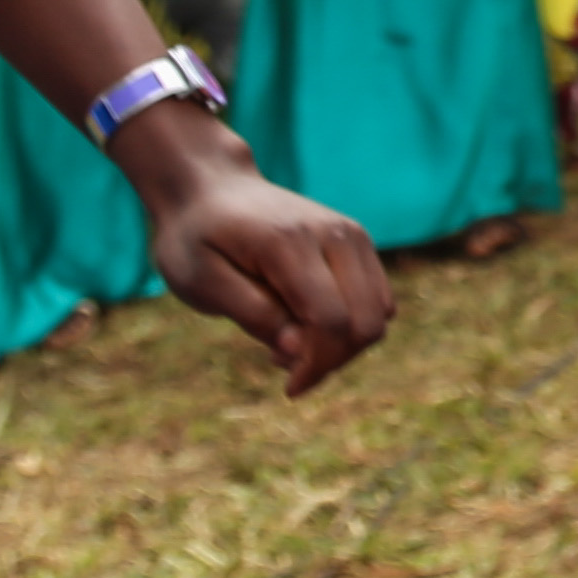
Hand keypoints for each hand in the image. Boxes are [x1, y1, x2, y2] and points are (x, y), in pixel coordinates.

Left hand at [123, 131, 392, 390]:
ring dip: (344, 344)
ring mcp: (351, 234)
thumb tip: (300, 350)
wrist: (211, 189)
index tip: (288, 388)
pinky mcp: (357, 241)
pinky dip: (351, 325)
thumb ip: (253, 314)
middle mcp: (334, 233)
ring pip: (380, 313)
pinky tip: (307, 326)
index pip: (331, 320)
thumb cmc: (197, 239)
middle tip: (284, 363)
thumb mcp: (202, 282)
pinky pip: (377, 299)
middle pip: (366, 320)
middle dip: (333, 360)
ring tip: (290, 342)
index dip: (316, 366)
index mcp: (290, 242)